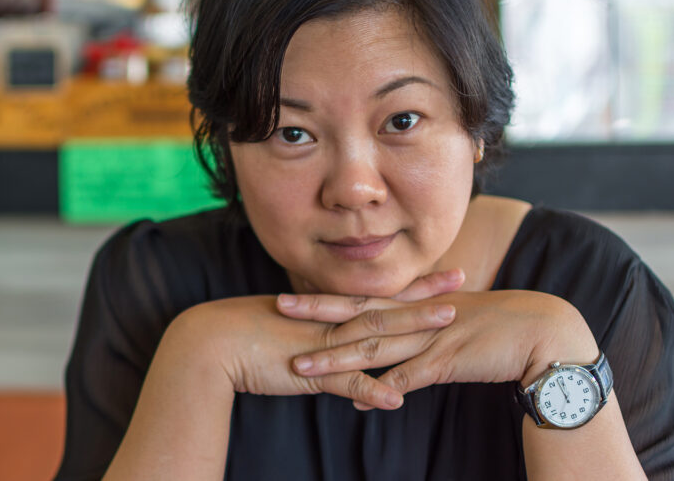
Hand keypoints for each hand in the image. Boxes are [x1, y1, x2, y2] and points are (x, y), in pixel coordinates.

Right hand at [172, 269, 464, 409]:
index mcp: (325, 312)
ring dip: (411, 333)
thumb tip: (335, 338)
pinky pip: (342, 382)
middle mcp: (328, 322)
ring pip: (373, 337)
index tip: (445, 274)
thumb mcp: (288, 328)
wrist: (211, 340)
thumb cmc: (244, 334)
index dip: (413, 286)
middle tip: (462, 283)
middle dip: (425, 297)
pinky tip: (396, 399)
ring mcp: (321, 345)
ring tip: (448, 327)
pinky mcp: (306, 372)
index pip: (377, 296)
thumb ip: (315, 332)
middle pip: (384, 308)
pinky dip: (369, 389)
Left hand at [277, 286, 598, 409]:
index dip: (325, 297)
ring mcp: (431, 337)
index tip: (292, 294)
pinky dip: (385, 388)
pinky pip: (412, 377)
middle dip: (316, 312)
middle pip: (357, 314)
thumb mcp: (450, 322)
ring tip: (303, 364)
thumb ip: (419, 333)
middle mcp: (416, 316)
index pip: (361, 299)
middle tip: (279, 307)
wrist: (543, 330)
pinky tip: (360, 399)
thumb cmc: (496, 328)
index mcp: (415, 305)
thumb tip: (393, 351)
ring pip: (375, 346)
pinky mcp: (449, 360)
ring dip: (338, 357)